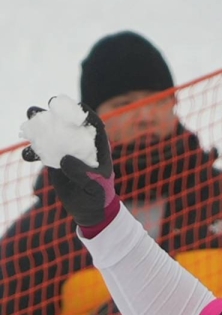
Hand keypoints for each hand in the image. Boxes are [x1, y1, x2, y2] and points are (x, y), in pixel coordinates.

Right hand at [19, 97, 115, 227]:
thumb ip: (82, 172)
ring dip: (38, 126)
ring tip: (29, 119)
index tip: (70, 104)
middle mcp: (81, 145)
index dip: (82, 111)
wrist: (89, 209)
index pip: (93, 123)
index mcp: (98, 146)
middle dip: (54, 112)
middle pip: (67, 123)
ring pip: (51, 134)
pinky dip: (33, 152)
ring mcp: (66, 151)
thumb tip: (64, 159)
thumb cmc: (99, 194)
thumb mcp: (95, 184)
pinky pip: (41, 152)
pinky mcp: (54, 161)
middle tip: (43, 108)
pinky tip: (28, 155)